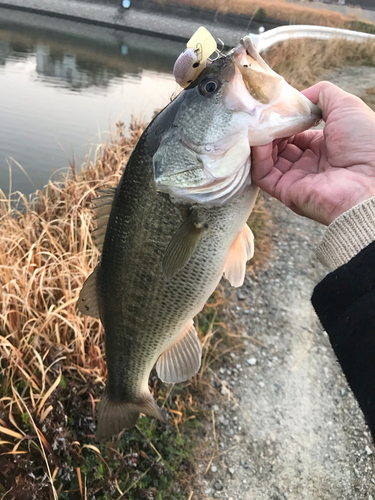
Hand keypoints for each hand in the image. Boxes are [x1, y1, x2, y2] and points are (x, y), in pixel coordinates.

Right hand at [251, 81, 374, 224]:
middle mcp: (309, 164)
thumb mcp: (346, 106)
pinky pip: (263, 174)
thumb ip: (322, 94)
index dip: (285, 119)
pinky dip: (258, 158)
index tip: (274, 107)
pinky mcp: (286, 192)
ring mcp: (296, 178)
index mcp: (324, 147)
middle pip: (279, 145)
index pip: (295, 132)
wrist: (370, 181)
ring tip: (259, 126)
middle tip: (262, 115)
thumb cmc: (365, 143)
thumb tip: (298, 96)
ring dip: (261, 141)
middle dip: (270, 129)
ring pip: (268, 159)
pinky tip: (259, 142)